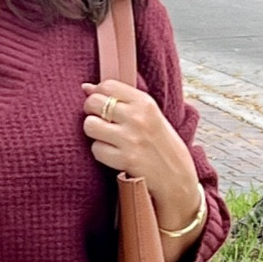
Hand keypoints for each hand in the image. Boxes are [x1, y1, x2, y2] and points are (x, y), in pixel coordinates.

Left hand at [81, 79, 204, 237]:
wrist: (176, 176)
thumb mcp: (150, 114)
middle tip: (101, 121)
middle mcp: (137, 117)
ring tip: (107, 138)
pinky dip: (101, 152)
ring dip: (94, 133)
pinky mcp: (124, 159)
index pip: (107, 86)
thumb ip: (122, 99)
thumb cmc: (161, 144)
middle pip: (93, 103)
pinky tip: (113, 154)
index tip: (103, 104)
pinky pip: (96, 149)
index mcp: (145, 102)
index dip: (99, 94)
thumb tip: (86, 87)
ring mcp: (130, 139)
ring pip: (90, 125)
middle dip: (91, 112)